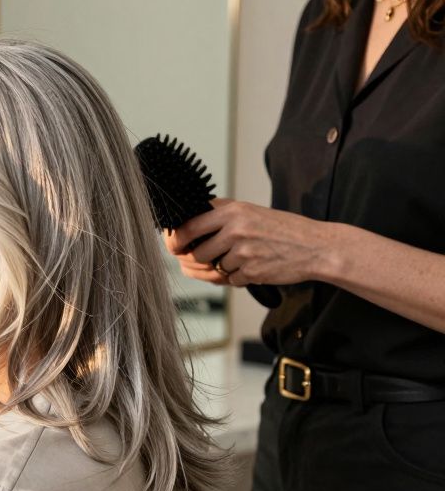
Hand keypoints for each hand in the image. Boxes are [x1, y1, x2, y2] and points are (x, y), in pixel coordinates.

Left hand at [167, 198, 335, 286]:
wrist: (317, 247)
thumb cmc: (281, 229)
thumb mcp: (250, 212)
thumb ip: (219, 218)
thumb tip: (183, 232)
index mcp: (232, 210)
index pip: (188, 226)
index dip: (176, 239)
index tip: (174, 246)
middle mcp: (235, 228)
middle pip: (197, 252)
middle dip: (199, 260)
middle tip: (205, 260)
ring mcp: (243, 251)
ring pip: (214, 268)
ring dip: (223, 269)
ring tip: (242, 260)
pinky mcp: (251, 271)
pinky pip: (231, 280)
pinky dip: (238, 278)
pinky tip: (254, 267)